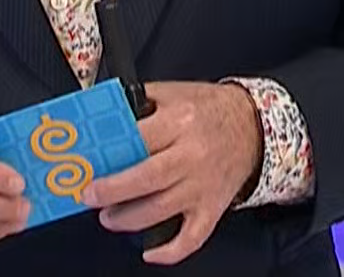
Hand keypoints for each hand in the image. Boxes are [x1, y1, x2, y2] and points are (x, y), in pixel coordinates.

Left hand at [81, 82, 261, 265]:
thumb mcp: (174, 92)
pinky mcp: (212, 207)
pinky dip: (170, 251)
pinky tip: (150, 252)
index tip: (89, 164)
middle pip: (148, 178)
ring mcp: (203, 185)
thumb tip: (105, 117)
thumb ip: (140, 102)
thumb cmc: (209, 109)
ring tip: (109, 218)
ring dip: (129, 219)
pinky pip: (193, 237)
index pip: (139, 140)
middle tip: (90, 197)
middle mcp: (192, 155)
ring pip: (162, 209)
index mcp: (180, 122)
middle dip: (113, 192)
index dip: (111, 154)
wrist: (253, 126)